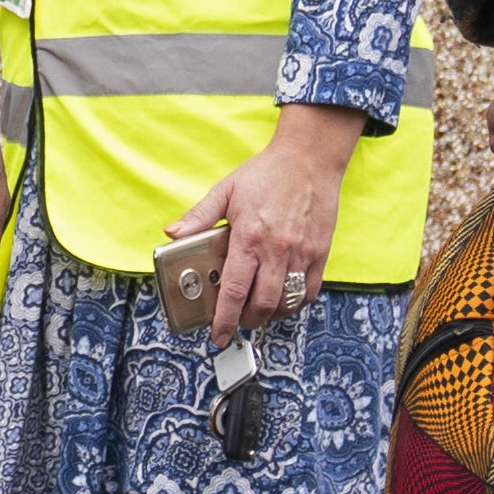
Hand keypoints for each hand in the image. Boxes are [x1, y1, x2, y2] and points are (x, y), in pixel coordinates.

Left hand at [168, 108, 363, 339]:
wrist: (309, 158)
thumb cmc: (267, 173)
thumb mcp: (226, 190)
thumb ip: (198, 217)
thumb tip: (172, 233)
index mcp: (249, 237)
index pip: (234, 290)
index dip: (224, 319)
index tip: (218, 334)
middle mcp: (277, 250)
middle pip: (262, 305)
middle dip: (246, 321)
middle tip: (236, 321)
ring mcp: (301, 254)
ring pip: (286, 303)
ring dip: (269, 315)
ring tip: (257, 312)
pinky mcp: (320, 253)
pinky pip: (309, 291)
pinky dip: (295, 304)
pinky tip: (283, 300)